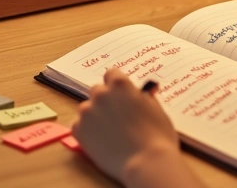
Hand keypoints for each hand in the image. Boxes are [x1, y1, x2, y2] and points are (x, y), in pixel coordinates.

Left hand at [72, 68, 180, 183]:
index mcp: (120, 84)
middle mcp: (100, 94)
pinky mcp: (79, 131)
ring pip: (87, 109)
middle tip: (117, 116)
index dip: (117, 85)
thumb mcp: (156, 109)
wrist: (146, 162)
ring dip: (96, 116)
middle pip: (98, 91)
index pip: (112, 74)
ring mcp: (87, 112)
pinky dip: (88, 131)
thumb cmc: (157, 135)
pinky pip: (80, 126)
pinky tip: (102, 141)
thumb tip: (143, 94)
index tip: (121, 95)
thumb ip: (144, 98)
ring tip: (110, 132)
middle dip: (106, 100)